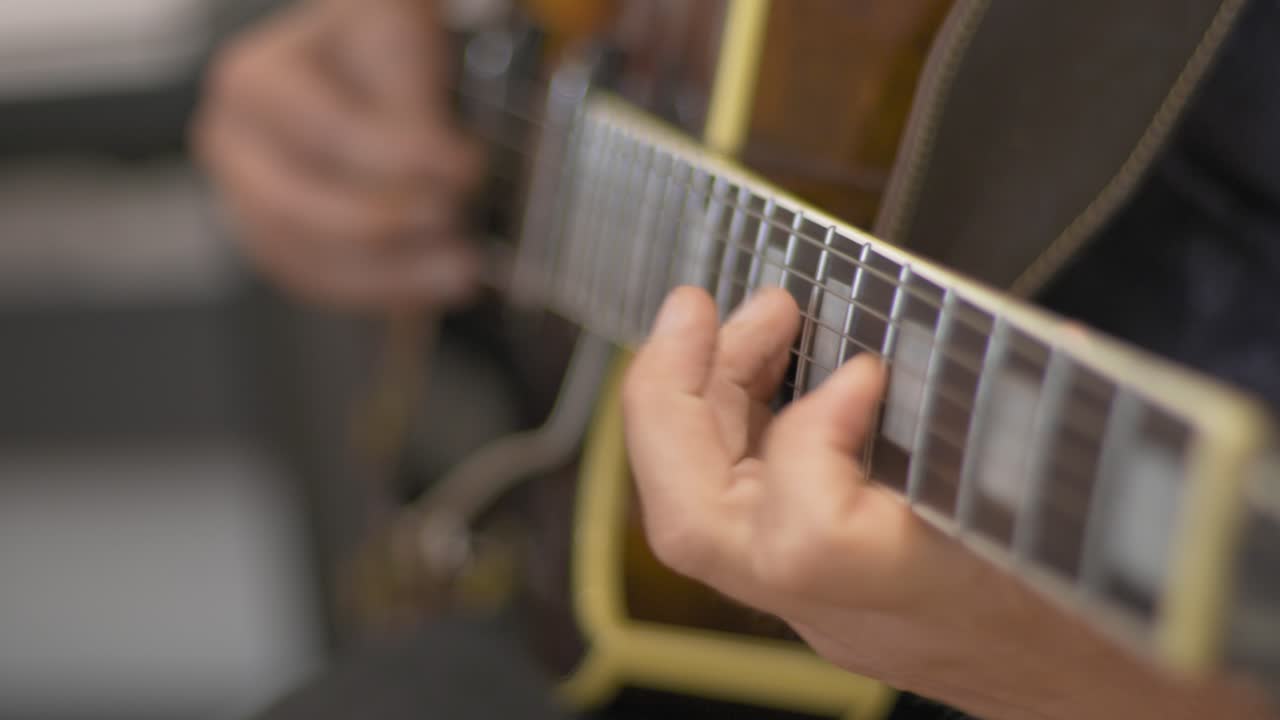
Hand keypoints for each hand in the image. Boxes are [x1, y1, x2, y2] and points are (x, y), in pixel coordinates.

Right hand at [193, 0, 482, 308]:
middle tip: (454, 219)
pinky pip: (322, 285)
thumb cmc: (375, 49)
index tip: (465, 166)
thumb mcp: (396, 36)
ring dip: (389, 274)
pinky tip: (429, 286)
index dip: (401, 159)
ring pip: (306, 261)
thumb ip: (411, 102)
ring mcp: (248, 204)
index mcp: (253, 83)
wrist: (361, 72)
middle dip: (387, 224)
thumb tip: (445, 174)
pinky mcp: (279, 246)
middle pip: (297, 210)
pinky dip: (380, 291)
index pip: (324, 134)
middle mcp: (234, 148)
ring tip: (458, 269)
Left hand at [622, 286, 1272, 719]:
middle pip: (696, 528)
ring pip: (697, 519)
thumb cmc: (1111, 601)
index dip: (816, 433)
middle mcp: (841, 613)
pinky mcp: (809, 585)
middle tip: (705, 308)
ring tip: (743, 323)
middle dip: (677, 398)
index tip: (870, 370)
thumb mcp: (1088, 501)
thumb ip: (1050, 423)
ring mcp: (813, 605)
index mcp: (915, 600)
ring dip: (694, 403)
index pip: (804, 540)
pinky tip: (765, 370)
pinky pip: (734, 507)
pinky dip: (728, 427)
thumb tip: (1048, 345)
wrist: (1106, 687)